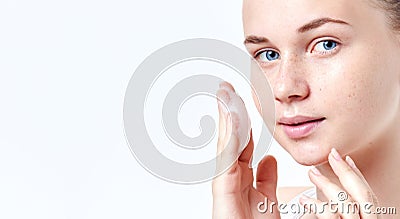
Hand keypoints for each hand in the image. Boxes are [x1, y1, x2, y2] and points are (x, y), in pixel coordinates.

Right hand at [212, 82, 279, 218]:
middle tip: (226, 87)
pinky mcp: (222, 189)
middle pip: (230, 138)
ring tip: (225, 93)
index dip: (243, 121)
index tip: (241, 99)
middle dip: (229, 112)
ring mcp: (224, 183)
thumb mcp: (267, 201)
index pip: (242, 143)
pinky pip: (227, 157)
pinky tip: (232, 117)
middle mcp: (231, 179)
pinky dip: (229, 136)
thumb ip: (266, 179)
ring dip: (226, 117)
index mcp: (242, 180)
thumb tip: (268, 158)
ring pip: (226, 143)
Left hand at [300, 148, 379, 218]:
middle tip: (332, 154)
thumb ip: (340, 201)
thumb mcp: (341, 214)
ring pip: (346, 202)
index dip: (358, 175)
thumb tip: (334, 174)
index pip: (369, 194)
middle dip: (346, 171)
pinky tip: (304, 200)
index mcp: (368, 218)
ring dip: (326, 183)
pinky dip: (316, 205)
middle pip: (363, 194)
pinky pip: (330, 215)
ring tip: (312, 173)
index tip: (347, 158)